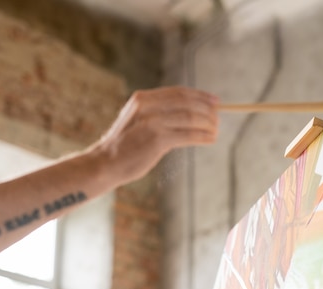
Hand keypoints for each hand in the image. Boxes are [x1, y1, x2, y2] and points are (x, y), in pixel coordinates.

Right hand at [98, 86, 218, 181]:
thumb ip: (156, 114)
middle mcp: (147, 106)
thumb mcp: (137, 121)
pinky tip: (209, 139)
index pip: (178, 92)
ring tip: (215, 131)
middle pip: (187, 102)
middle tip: (217, 119)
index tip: (215, 101)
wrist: (105, 163)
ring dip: (207, 124)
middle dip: (207, 110)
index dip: (199, 95)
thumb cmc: (124, 146)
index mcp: (142, 99)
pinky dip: (202, 136)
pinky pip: (188, 134)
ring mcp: (153, 122)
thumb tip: (188, 114)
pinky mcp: (158, 139)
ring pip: (190, 117)